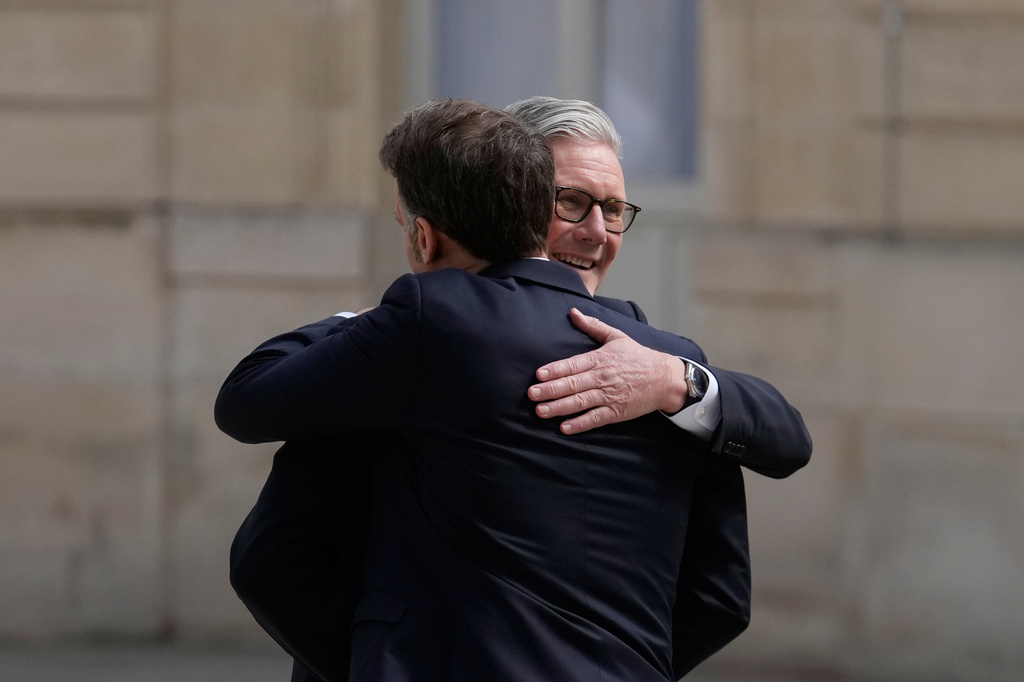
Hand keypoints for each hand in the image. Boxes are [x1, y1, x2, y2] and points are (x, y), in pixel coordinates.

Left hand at [527, 308, 687, 433]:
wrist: (665, 378)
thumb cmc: (638, 356)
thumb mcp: (616, 336)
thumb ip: (592, 325)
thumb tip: (573, 312)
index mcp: (600, 359)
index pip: (573, 364)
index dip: (555, 370)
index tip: (539, 374)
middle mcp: (602, 378)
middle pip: (573, 384)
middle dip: (551, 390)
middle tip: (532, 394)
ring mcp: (610, 396)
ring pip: (581, 402)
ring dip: (560, 407)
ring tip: (542, 411)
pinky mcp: (617, 412)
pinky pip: (596, 418)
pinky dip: (581, 423)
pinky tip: (565, 427)